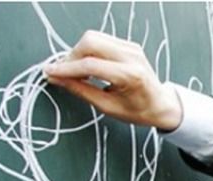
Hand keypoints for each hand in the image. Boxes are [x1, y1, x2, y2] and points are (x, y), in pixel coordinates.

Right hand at [44, 30, 182, 129]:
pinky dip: (89, 50)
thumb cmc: (139, 111)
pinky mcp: (129, 44)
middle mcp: (132, 57)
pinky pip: (101, 39)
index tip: (50, 73)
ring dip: (79, 52)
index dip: (66, 69)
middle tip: (64, 74)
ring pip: (93, 37)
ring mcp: (132, 48)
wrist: (162, 104)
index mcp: (131, 76)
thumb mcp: (108, 107)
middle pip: (90, 42)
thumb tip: (56, 79)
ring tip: (77, 72)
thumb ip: (81, 91)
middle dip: (71, 57)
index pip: (90, 65)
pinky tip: (89, 66)